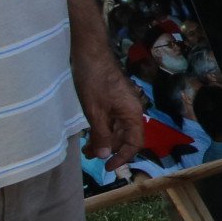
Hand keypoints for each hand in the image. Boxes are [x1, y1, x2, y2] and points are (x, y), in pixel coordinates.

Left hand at [73, 47, 145, 166]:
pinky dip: (102, 128)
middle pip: (125, 137)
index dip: (123, 157)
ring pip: (116, 128)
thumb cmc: (93, 81)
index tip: (108, 167)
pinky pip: (111, 119)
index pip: (134, 143)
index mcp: (132, 113)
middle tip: (90, 156)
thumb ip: (101, 134)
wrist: (89, 53)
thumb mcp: (95, 111)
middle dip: (109, 149)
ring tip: (87, 148)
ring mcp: (122, 104)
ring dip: (104, 139)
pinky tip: (90, 131)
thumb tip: (105, 155)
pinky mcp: (113, 98)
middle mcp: (131, 110)